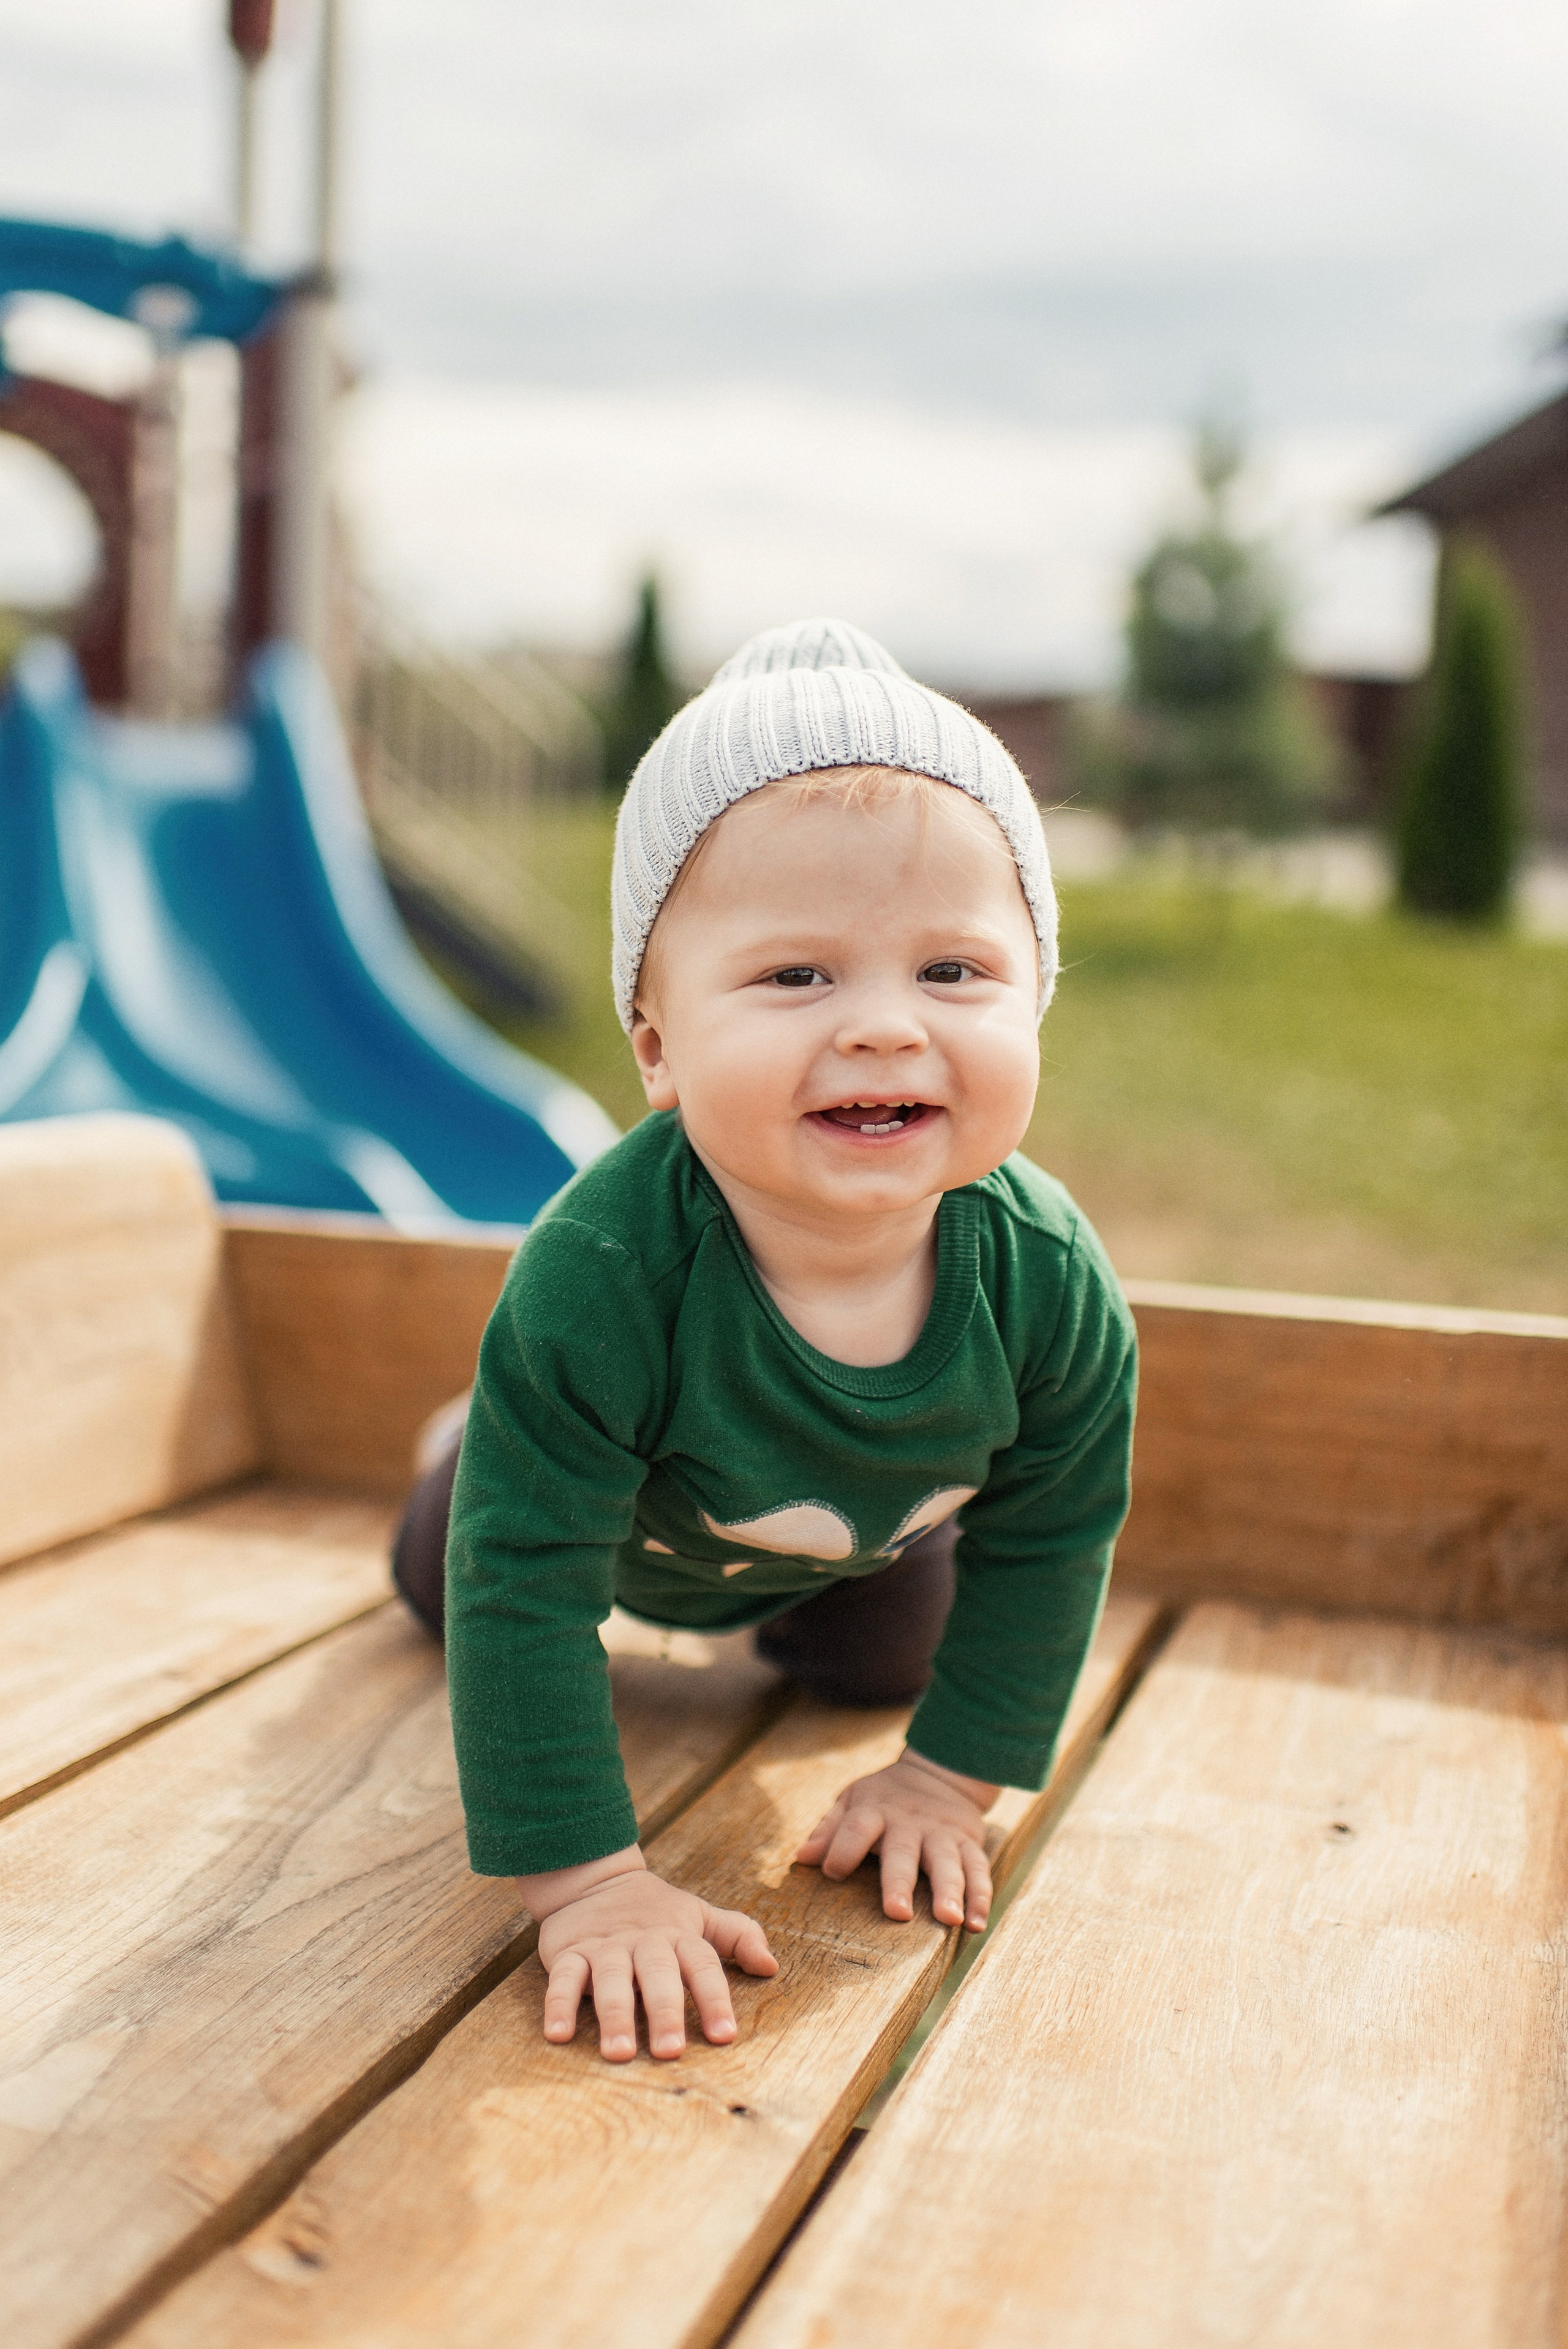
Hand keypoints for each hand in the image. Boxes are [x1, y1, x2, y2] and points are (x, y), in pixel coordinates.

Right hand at [525, 1850, 777, 2062]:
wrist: (594, 1879)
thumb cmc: (656, 1911)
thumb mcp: (699, 1916)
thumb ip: (737, 1935)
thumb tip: (772, 1966)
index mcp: (678, 1936)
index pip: (702, 1965)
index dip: (714, 1998)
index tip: (725, 2035)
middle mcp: (644, 1942)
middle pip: (658, 1975)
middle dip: (664, 2012)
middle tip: (670, 2051)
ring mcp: (605, 1947)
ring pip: (611, 1980)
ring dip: (615, 2015)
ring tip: (620, 2053)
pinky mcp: (569, 1952)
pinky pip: (564, 1979)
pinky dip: (558, 2005)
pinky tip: (558, 2035)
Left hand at [796, 1749, 996, 1931]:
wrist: (940, 1772)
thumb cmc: (884, 1798)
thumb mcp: (853, 1800)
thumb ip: (829, 1829)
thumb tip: (802, 1858)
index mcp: (875, 1810)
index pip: (857, 1827)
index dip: (843, 1848)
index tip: (832, 1872)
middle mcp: (910, 1823)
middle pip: (903, 1852)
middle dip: (900, 1882)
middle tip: (897, 1914)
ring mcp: (942, 1834)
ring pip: (948, 1863)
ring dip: (950, 1891)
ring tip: (949, 1919)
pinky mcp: (969, 1843)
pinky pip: (978, 1869)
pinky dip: (980, 1897)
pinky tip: (976, 1924)